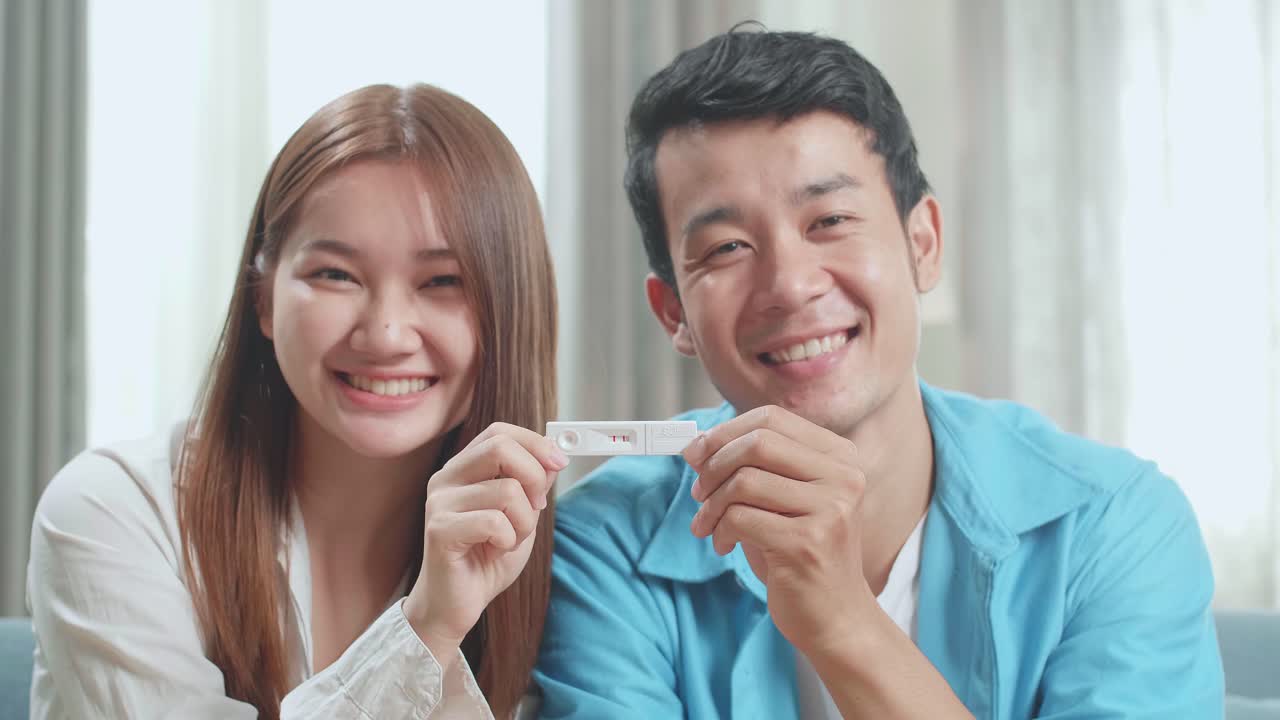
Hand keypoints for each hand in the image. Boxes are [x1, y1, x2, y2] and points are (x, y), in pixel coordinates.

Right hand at [403, 422, 566, 663]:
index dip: (535, 443)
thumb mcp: (521, 515)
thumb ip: (533, 485)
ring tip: (509, 540)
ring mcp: (439, 503)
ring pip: (507, 490)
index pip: (499, 433)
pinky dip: (508, 540)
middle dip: (534, 477)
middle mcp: (446, 478)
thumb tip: (553, 457)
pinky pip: (495, 523)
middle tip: (536, 508)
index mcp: (463, 469)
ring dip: (524, 522)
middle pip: (500, 448)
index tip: (559, 463)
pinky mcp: (439, 531)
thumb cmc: (487, 558)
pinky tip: (495, 551)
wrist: (458, 604)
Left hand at [685, 405, 872, 654]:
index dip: (725, 431)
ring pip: (744, 481)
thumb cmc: (801, 556)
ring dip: (711, 504)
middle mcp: (843, 478)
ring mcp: (829, 509)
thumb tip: (698, 446)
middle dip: (714, 464)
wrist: (836, 618)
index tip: (696, 452)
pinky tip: (724, 544)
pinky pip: (740, 518)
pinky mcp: (808, 543)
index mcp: (840, 458)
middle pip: (758, 443)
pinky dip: (720, 529)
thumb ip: (752, 468)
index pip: (772, 419)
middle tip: (697, 491)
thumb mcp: (783, 501)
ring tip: (706, 525)